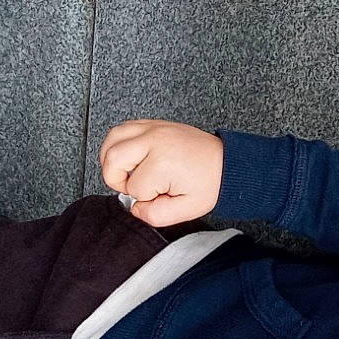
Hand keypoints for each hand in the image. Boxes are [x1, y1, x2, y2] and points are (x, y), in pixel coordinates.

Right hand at [99, 120, 223, 226]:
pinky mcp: (153, 123)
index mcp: (163, 162)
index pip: (132, 187)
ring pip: (112, 138)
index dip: (142, 198)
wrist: (227, 163)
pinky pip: (122, 128)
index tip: (158, 195)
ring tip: (126, 171)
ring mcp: (153, 128)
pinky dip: (118, 143)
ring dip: (111, 158)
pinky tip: (129, 157)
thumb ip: (154, 215)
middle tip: (132, 186)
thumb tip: (134, 207)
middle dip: (116, 178)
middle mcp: (155, 140)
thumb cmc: (210, 182)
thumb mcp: (186, 210)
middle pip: (112, 158)